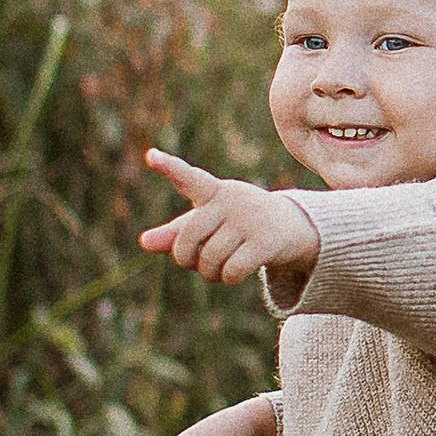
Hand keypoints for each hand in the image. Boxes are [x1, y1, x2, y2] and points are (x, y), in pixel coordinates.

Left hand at [139, 149, 318, 285]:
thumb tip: (143, 242)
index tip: (150, 156)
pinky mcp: (266, 240)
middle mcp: (231, 199)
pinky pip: (232, 270)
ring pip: (210, 259)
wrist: (292, 226)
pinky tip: (234, 275)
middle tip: (199, 263)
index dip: (169, 168)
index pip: (189, 178)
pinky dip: (229, 279)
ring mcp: (250, 218)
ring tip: (220, 269)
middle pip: (187, 241)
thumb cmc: (239, 224)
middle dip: (187, 260)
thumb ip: (175, 233)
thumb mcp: (208, 224)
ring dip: (211, 274)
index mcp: (212, 192)